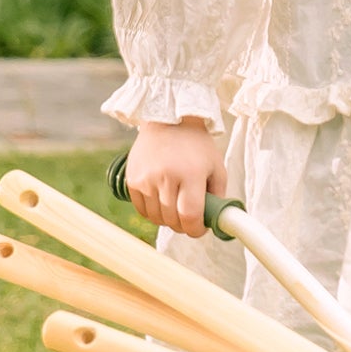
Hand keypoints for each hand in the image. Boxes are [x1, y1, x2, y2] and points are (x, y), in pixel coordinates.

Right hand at [123, 117, 225, 237]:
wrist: (168, 121)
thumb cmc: (197, 146)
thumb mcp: (217, 167)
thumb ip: (218, 196)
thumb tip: (214, 222)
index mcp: (190, 174)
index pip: (190, 216)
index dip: (196, 230)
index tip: (199, 229)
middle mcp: (166, 177)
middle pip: (172, 220)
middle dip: (184, 226)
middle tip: (190, 219)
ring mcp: (146, 179)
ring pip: (156, 218)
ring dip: (168, 220)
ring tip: (176, 209)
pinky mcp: (132, 180)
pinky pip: (142, 210)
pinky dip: (153, 213)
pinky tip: (162, 204)